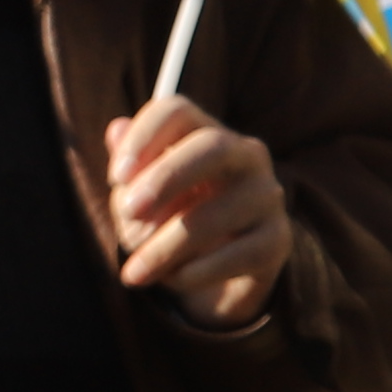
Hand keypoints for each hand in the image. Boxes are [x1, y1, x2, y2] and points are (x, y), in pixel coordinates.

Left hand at [104, 100, 291, 327]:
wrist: (212, 276)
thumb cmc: (167, 220)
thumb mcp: (138, 195)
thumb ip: (128, 168)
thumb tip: (117, 129)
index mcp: (204, 131)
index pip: (177, 110)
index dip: (144, 136)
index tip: (115, 177)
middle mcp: (245, 155)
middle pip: (212, 146)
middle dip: (165, 178)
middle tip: (128, 212)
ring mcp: (267, 196)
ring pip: (217, 212)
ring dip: (166, 245)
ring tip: (135, 272)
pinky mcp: (277, 240)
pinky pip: (237, 254)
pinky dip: (196, 271)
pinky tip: (172, 280)